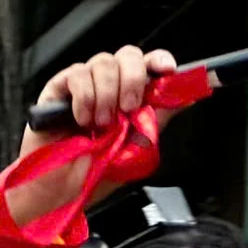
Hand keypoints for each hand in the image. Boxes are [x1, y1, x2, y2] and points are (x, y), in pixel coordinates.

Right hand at [0, 46, 181, 232]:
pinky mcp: (58, 89)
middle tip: (128, 108)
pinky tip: (82, 120)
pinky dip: (84, 97)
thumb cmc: (94, 173)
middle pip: (127, 55)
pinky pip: (77, 75)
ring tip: (101, 124)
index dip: (159, 60)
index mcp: (129, 96)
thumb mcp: (138, 147)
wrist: (62, 192)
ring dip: (107, 94)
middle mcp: (108, 86)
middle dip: (133, 79)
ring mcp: (83, 86)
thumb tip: (189, 96)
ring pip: (103, 62)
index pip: (148, 64)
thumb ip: (160, 117)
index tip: (167, 70)